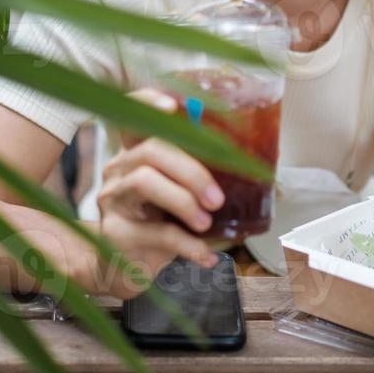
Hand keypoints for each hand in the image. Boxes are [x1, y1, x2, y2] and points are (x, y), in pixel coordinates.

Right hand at [91, 88, 224, 299]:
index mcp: (136, 154)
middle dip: (190, 170)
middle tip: (216, 198)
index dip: (148, 103)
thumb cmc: (157, 226)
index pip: (133, 116)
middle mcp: (119, 169)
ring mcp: (113, 200)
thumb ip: (200, 183)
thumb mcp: (176, 200)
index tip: (173, 107)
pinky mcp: (116, 233)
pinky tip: (206, 256)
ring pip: (144, 181)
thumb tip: (260, 180)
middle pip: (150, 150)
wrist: (123, 268)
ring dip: (183, 200)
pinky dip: (189, 245)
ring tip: (205, 222)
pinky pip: (156, 232)